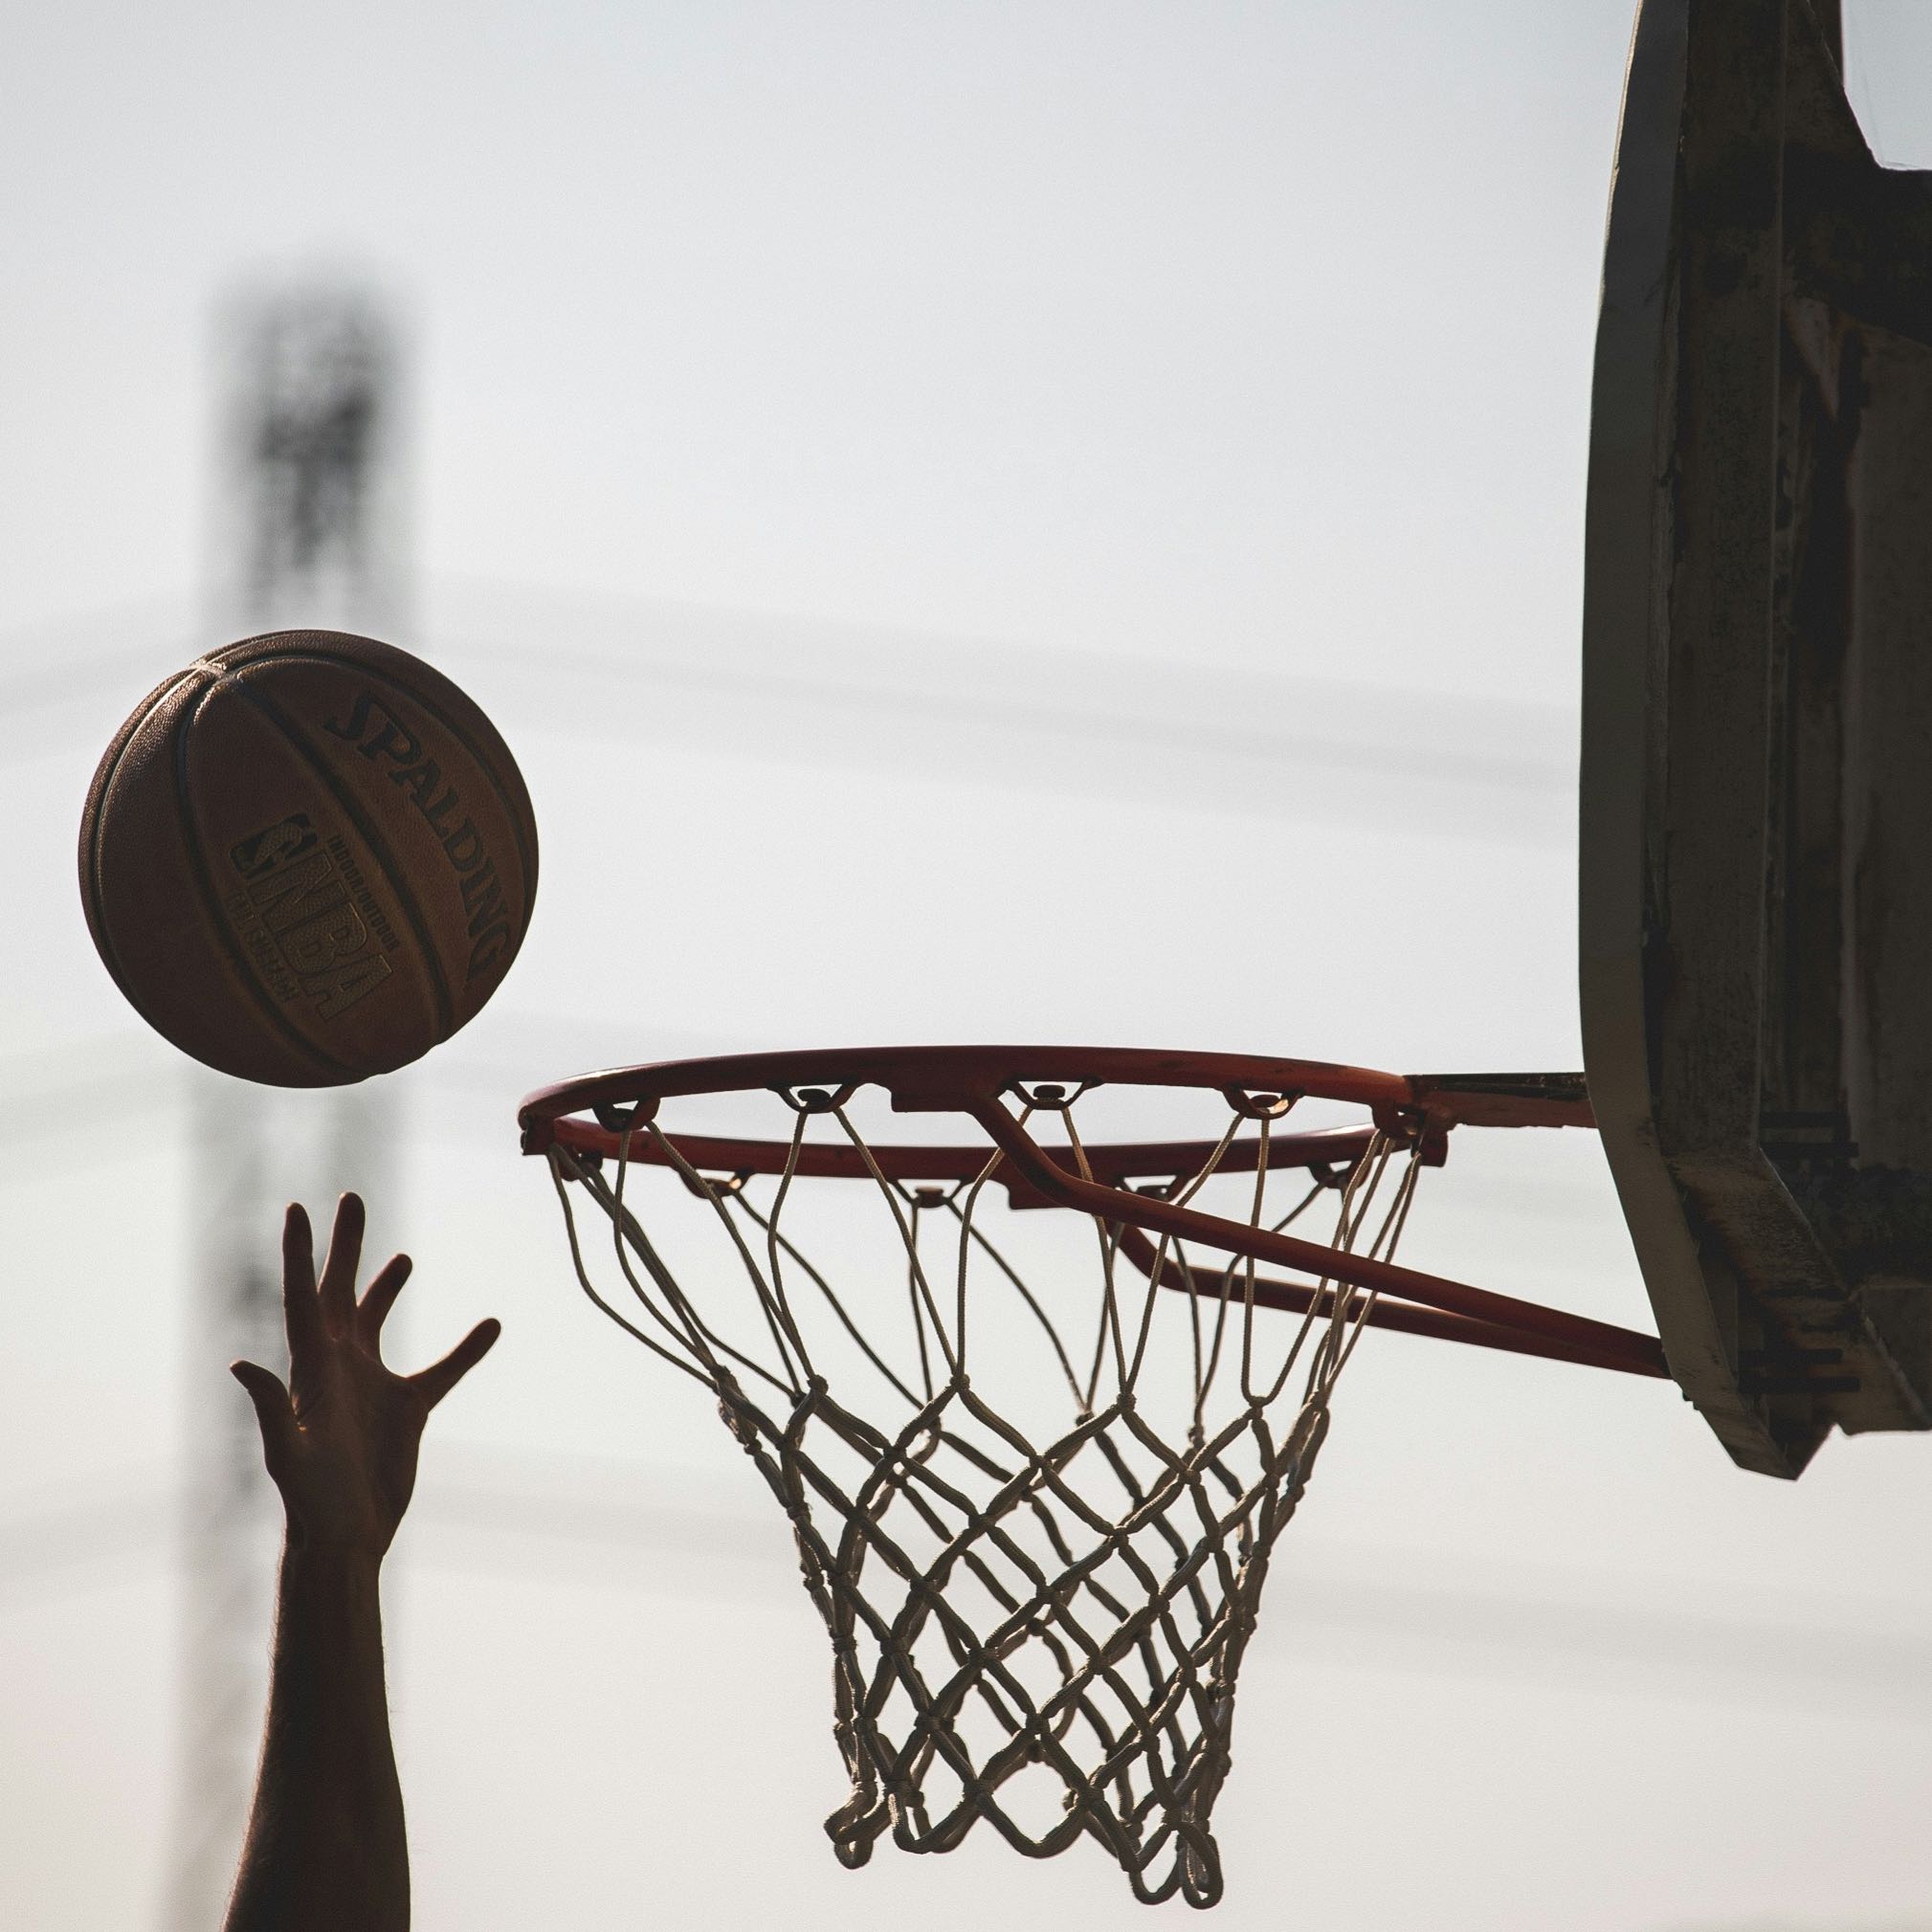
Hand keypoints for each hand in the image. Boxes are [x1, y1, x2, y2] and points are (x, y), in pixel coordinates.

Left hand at [231, 1194, 500, 1558]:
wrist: (346, 1538)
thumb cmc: (309, 1500)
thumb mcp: (288, 1453)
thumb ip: (268, 1407)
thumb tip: (239, 1362)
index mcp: (312, 1367)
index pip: (304, 1296)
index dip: (300, 1251)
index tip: (299, 1208)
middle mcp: (339, 1366)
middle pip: (341, 1291)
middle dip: (345, 1245)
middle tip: (352, 1198)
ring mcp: (372, 1386)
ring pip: (379, 1322)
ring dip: (386, 1287)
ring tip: (401, 1257)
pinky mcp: (406, 1410)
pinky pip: (443, 1371)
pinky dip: (467, 1350)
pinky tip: (491, 1327)